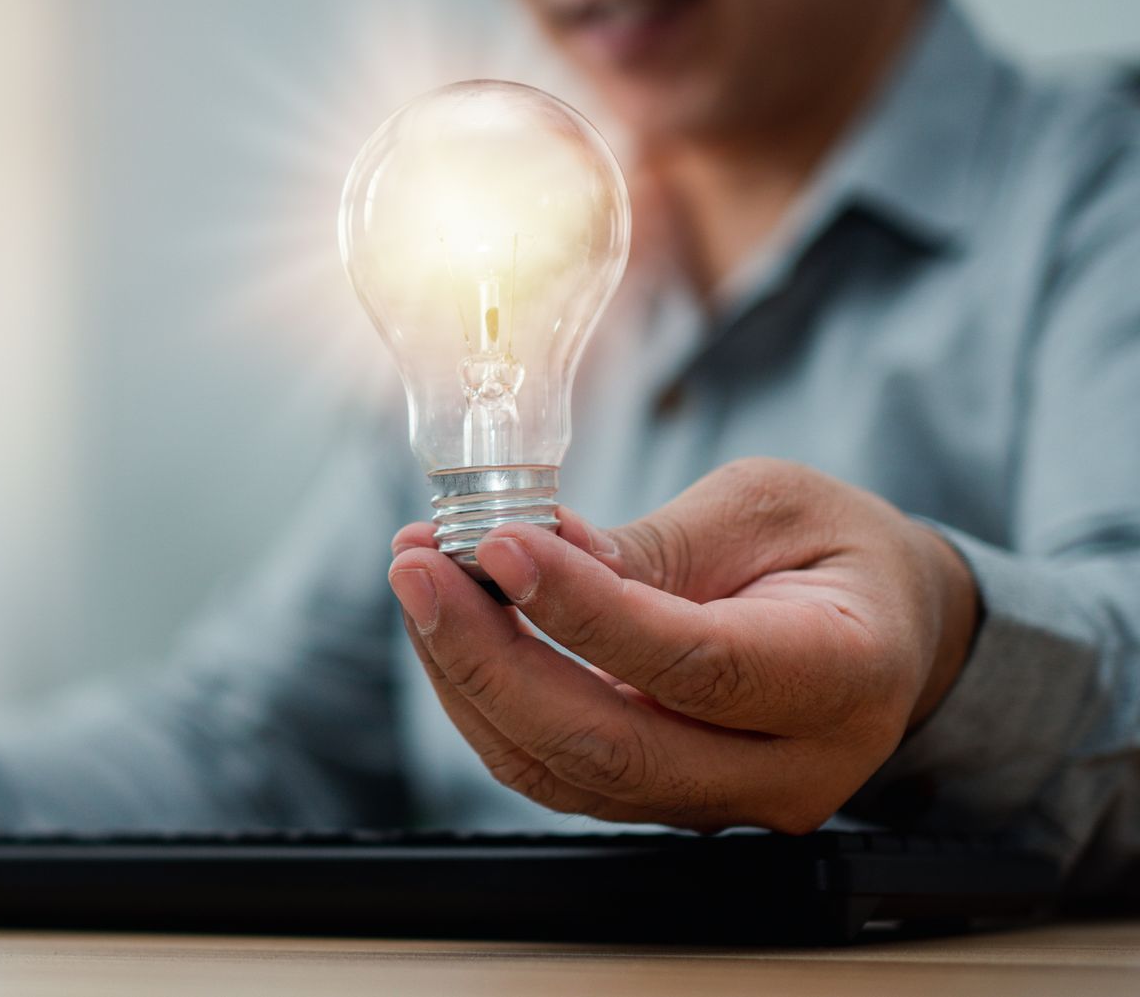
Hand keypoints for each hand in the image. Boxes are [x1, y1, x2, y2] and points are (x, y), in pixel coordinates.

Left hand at [388, 458, 977, 832]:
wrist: (888, 628)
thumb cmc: (838, 553)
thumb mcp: (769, 505)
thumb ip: (656, 543)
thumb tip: (532, 551)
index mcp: (842, 676)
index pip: (692, 665)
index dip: (581, 610)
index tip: (498, 544)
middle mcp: (787, 766)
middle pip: (610, 745)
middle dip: (488, 655)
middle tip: (419, 567)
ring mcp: (724, 801)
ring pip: (566, 770)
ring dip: (469, 676)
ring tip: (420, 580)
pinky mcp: (667, 802)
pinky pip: (558, 770)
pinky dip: (488, 697)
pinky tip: (452, 621)